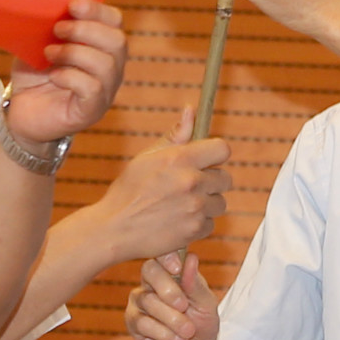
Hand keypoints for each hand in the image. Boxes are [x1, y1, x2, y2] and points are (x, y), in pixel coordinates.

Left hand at [5, 0, 127, 145]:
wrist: (21, 112)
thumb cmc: (34, 76)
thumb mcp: (40, 42)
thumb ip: (51, 25)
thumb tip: (51, 2)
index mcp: (101, 47)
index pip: (115, 21)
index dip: (97, 9)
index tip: (71, 5)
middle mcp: (111, 69)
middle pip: (118, 41)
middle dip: (85, 30)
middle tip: (57, 30)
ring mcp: (105, 92)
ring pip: (106, 64)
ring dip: (74, 53)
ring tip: (49, 54)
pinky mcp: (91, 111)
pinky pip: (93, 88)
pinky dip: (71, 77)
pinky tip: (54, 76)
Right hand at [89, 109, 230, 263]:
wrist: (114, 229)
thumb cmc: (128, 191)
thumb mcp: (147, 158)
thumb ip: (174, 136)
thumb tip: (190, 110)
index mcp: (179, 159)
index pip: (222, 149)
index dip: (215, 155)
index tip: (207, 161)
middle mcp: (191, 182)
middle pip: (225, 178)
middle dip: (211, 182)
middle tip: (189, 187)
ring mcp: (195, 207)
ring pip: (219, 203)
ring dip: (206, 204)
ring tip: (182, 205)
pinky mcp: (195, 229)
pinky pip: (210, 223)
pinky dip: (198, 224)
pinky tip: (179, 221)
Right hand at [125, 253, 218, 339]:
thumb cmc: (202, 324)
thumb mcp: (206, 305)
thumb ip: (196, 284)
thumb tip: (191, 258)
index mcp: (171, 272)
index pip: (162, 254)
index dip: (167, 257)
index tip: (178, 268)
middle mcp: (152, 282)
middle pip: (149, 270)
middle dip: (168, 289)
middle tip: (184, 305)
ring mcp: (139, 301)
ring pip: (148, 300)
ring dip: (172, 318)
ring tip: (188, 330)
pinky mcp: (133, 322)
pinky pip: (143, 322)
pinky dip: (163, 333)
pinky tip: (176, 339)